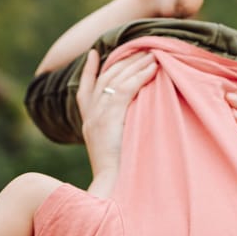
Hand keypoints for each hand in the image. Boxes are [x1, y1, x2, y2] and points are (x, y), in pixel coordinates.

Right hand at [77, 48, 157, 188]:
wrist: (111, 187)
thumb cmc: (118, 175)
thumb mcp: (113, 149)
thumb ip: (117, 132)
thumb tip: (133, 122)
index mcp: (87, 123)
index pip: (83, 90)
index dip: (88, 71)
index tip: (93, 53)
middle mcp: (90, 116)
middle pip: (103, 78)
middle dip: (122, 60)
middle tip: (140, 48)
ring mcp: (98, 116)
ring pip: (116, 79)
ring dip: (135, 64)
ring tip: (152, 53)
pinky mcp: (109, 118)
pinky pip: (126, 89)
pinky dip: (140, 76)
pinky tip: (152, 68)